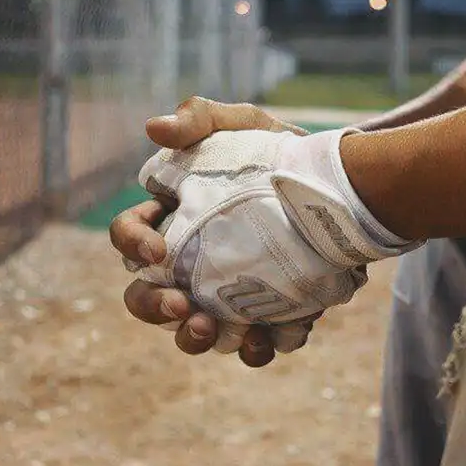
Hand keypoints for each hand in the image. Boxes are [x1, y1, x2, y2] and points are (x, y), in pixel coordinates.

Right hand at [132, 127, 421, 329]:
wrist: (336, 181)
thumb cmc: (279, 149)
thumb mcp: (243, 124)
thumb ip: (199, 119)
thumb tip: (152, 129)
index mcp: (172, 219)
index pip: (129, 236)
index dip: (132, 243)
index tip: (157, 248)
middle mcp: (191, 262)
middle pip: (148, 296)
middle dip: (155, 307)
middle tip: (180, 306)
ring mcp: (228, 291)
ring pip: (194, 328)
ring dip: (194, 337)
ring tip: (211, 328)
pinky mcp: (268, 310)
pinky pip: (253, 341)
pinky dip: (256, 346)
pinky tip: (266, 337)